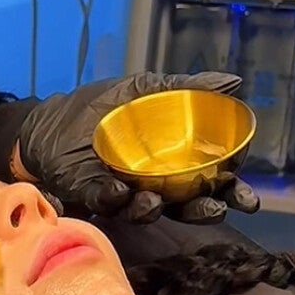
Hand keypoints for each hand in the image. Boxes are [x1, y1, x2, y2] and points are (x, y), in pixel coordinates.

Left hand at [16, 73, 259, 225]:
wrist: (49, 120)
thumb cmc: (101, 109)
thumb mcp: (145, 91)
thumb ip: (187, 89)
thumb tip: (234, 83)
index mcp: (171, 165)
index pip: (209, 184)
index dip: (230, 192)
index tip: (245, 196)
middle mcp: (152, 186)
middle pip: (185, 207)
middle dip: (202, 211)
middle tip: (217, 209)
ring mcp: (122, 195)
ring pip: (146, 211)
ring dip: (154, 209)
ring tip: (157, 201)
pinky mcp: (90, 194)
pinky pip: (105, 202)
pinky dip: (114, 198)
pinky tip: (121, 192)